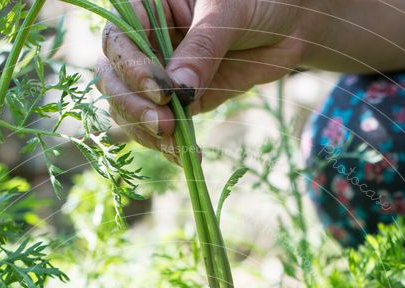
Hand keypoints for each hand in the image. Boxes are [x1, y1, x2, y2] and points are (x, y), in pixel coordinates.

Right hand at [95, 0, 305, 157]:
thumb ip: (202, 48)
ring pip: (129, 110)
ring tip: (176, 146)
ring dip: (146, 133)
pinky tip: (185, 156)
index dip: (132, 69)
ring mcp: (157, 76)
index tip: (161, 92)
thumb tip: (177, 91)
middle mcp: (144, 42)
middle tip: (163, 126)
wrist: (289, 23)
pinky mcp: (177, 104)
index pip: (118, 41)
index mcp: (146, 8)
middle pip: (114, 80)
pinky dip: (168, 147)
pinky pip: (159, 129)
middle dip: (133, 108)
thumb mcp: (229, 11)